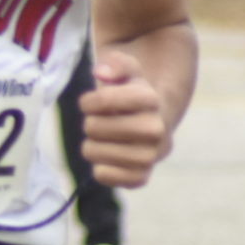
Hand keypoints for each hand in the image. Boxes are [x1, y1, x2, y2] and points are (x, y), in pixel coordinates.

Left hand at [76, 49, 171, 186]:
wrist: (150, 120)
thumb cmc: (128, 93)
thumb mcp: (125, 70)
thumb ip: (116, 64)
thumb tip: (102, 72)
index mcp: (150, 99)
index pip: (105, 100)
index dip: (89, 101)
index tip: (88, 102)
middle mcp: (156, 128)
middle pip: (98, 128)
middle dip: (90, 124)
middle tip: (95, 123)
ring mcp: (152, 153)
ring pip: (105, 155)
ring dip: (92, 148)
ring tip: (97, 142)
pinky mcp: (143, 173)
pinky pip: (125, 180)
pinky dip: (106, 173)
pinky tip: (103, 162)